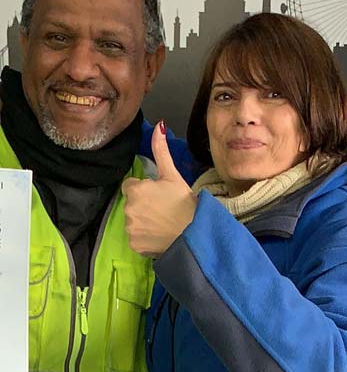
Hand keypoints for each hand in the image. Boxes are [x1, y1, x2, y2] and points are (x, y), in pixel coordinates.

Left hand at [122, 121, 197, 257]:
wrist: (193, 233)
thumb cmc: (184, 202)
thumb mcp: (172, 174)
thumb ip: (161, 150)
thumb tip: (159, 125)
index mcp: (135, 189)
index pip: (131, 186)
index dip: (144, 189)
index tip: (158, 195)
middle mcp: (128, 208)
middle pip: (131, 203)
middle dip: (142, 205)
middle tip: (162, 208)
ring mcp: (130, 229)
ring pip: (133, 221)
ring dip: (143, 221)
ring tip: (162, 222)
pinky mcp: (133, 245)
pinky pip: (135, 238)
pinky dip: (144, 238)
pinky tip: (158, 235)